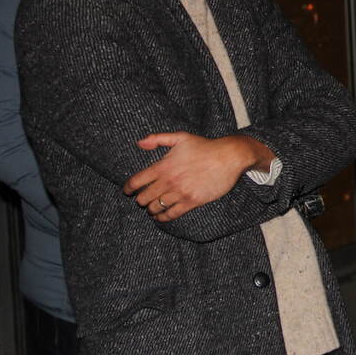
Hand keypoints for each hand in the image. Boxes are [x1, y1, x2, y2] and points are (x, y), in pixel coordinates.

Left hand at [124, 132, 271, 221]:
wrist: (229, 157)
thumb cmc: (205, 146)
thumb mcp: (181, 137)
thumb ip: (158, 139)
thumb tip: (139, 143)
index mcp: (163, 166)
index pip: (136, 181)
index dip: (128, 188)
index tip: (127, 191)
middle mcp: (169, 181)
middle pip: (143, 198)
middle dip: (140, 200)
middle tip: (142, 199)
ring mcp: (180, 192)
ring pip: (156, 207)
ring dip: (150, 209)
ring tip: (151, 208)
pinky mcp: (192, 201)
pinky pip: (171, 214)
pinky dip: (163, 217)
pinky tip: (161, 216)